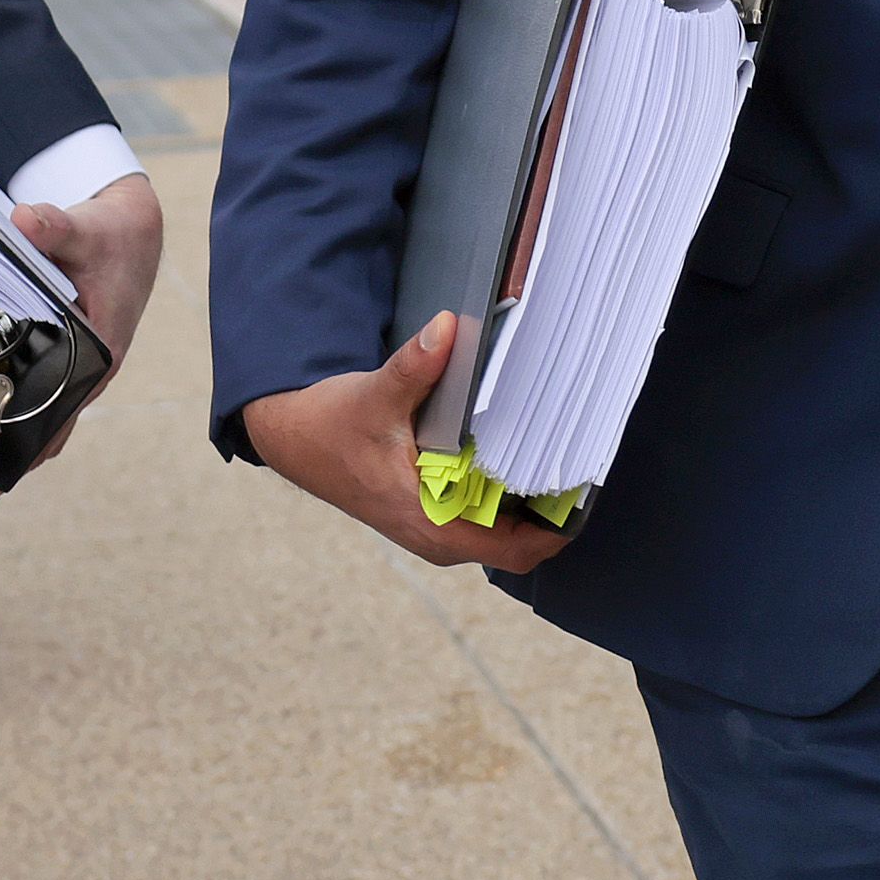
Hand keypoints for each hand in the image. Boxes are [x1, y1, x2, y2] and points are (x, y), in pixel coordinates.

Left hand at [10, 172, 165, 458]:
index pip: (61, 417)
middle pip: (48, 428)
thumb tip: (24, 221)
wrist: (133, 232)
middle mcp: (91, 370)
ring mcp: (79, 367)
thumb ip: (54, 227)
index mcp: (100, 353)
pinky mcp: (66, 356)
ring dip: (7, 434)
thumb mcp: (85, 228)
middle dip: (8, 454)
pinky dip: (10, 405)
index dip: (27, 449)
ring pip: (41, 414)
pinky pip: (37, 392)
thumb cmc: (113, 237)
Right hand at [239, 312, 568, 573]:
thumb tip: (448, 330)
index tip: (586, 489)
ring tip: (555, 448)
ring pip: (502, 526)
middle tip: (577, 455)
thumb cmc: (330, 429)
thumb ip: (415, 366)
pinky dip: (505, 488)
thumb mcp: (375, 396)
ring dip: (529, 496)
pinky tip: (514, 449)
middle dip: (551, 505)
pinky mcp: (429, 509)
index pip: (518, 549)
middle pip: (519, 539)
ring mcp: (435, 525)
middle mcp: (439, 536)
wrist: (293, 437)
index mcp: (432, 525)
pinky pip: (484, 511)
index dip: (559, 526)